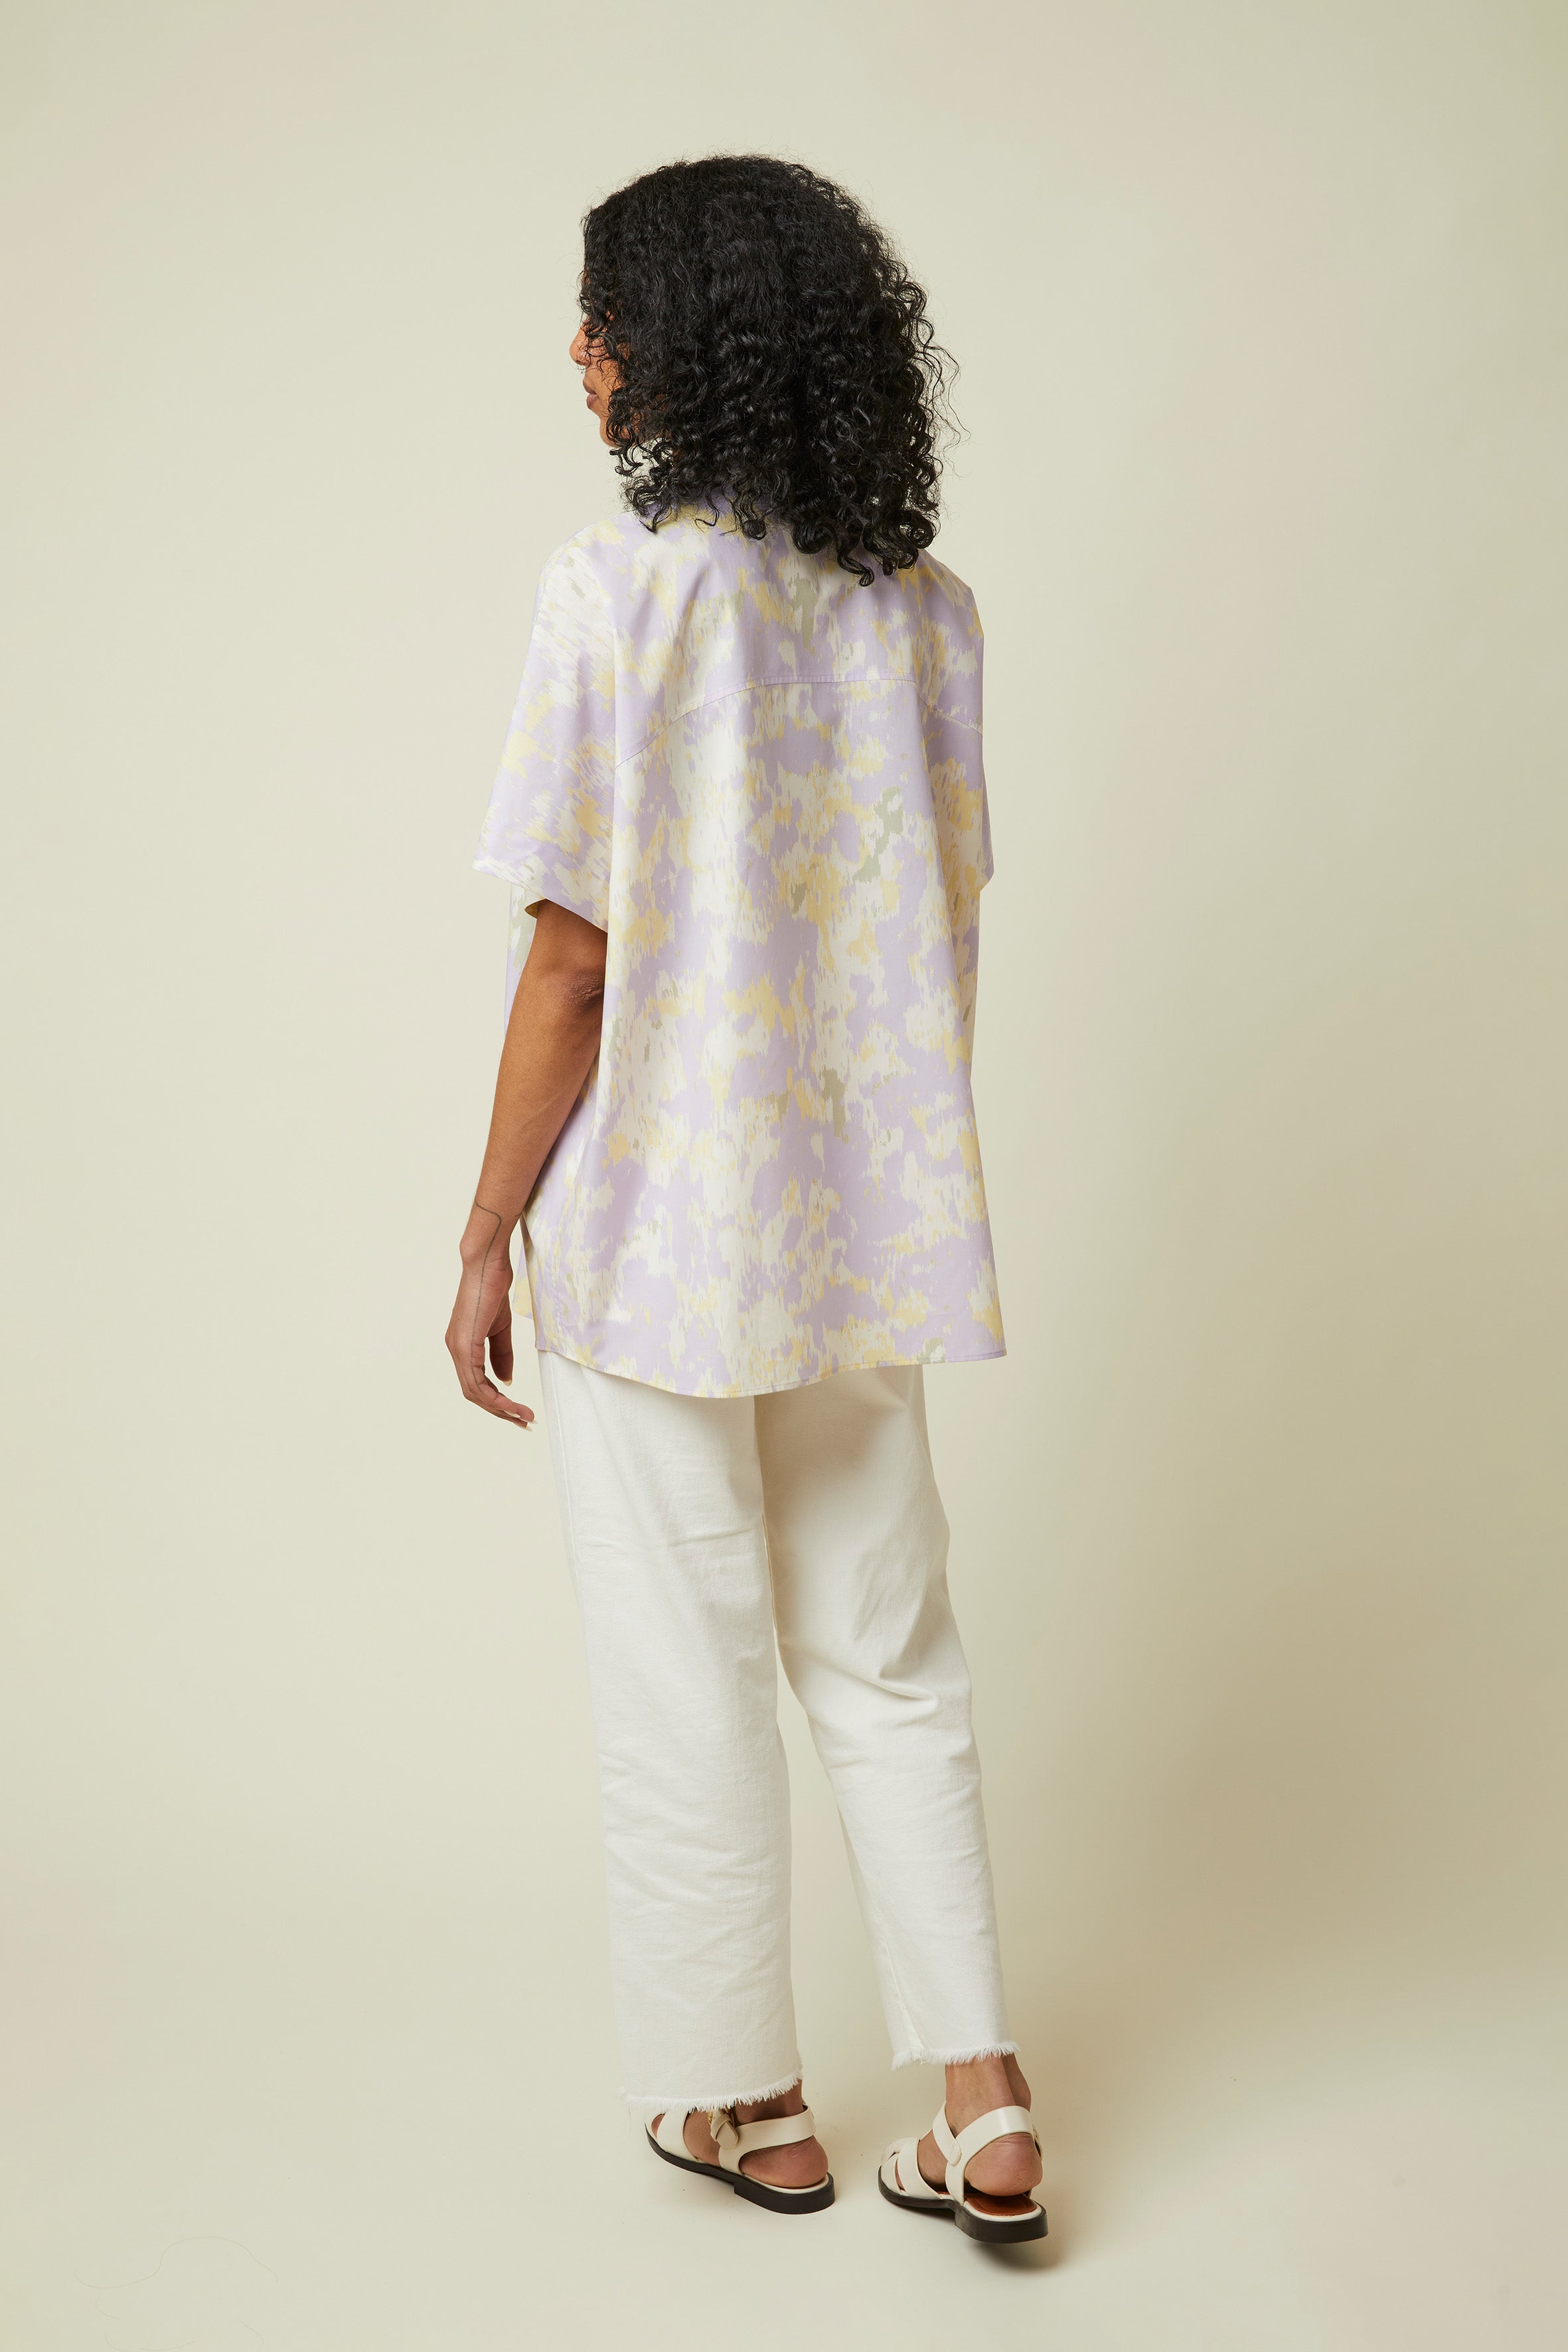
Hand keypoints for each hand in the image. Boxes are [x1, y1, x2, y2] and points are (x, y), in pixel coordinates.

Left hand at [445, 1207, 533, 1427]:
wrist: (486, 1264)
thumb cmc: (491, 1288)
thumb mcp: (499, 1328)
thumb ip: (500, 1354)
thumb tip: (504, 1381)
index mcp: (462, 1346)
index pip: (476, 1384)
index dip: (496, 1401)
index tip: (518, 1410)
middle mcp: (455, 1349)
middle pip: (473, 1394)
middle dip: (499, 1411)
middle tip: (523, 1421)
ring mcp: (457, 1347)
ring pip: (474, 1392)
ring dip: (499, 1407)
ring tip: (522, 1416)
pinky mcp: (465, 1343)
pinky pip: (475, 1380)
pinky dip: (493, 1395)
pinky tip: (510, 1401)